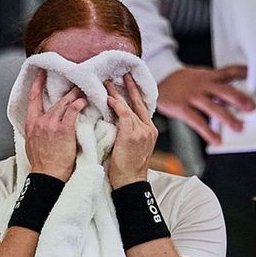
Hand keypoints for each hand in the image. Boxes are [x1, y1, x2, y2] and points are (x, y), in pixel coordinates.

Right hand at [24, 70, 86, 181]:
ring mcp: (52, 125)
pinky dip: (79, 105)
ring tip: (82, 90)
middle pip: (54, 100)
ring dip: (75, 96)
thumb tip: (38, 126)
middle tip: (74, 83)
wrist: (47, 176)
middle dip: (65, 91)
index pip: (33, 98)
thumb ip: (35, 131)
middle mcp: (40, 121)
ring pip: (65, 104)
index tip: (41, 73)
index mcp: (31, 124)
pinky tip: (84, 101)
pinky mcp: (64, 130)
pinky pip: (73, 112)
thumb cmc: (41, 164)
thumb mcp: (31, 144)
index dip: (37, 83)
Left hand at [105, 73, 158, 189]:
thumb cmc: (126, 169)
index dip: (134, 94)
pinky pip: (124, 115)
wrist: (130, 182)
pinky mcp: (132, 135)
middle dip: (129, 87)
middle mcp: (148, 129)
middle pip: (137, 103)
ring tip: (107, 84)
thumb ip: (127, 132)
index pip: (141, 108)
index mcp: (149, 131)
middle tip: (123, 73)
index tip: (128, 83)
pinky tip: (109, 98)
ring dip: (116, 94)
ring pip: (129, 107)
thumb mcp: (129, 147)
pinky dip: (116, 105)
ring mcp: (142, 131)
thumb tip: (116, 121)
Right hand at [155, 65, 255, 144]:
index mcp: (208, 76)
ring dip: (227, 118)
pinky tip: (217, 140)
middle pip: (224, 90)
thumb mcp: (198, 77)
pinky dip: (208, 132)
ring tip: (238, 127)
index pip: (229, 71)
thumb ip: (214, 84)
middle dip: (239, 99)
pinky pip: (198, 122)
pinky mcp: (182, 108)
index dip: (243, 73)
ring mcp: (192, 96)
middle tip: (252, 108)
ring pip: (213, 107)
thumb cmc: (180, 83)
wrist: (154, 84)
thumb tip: (232, 97)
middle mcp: (202, 85)